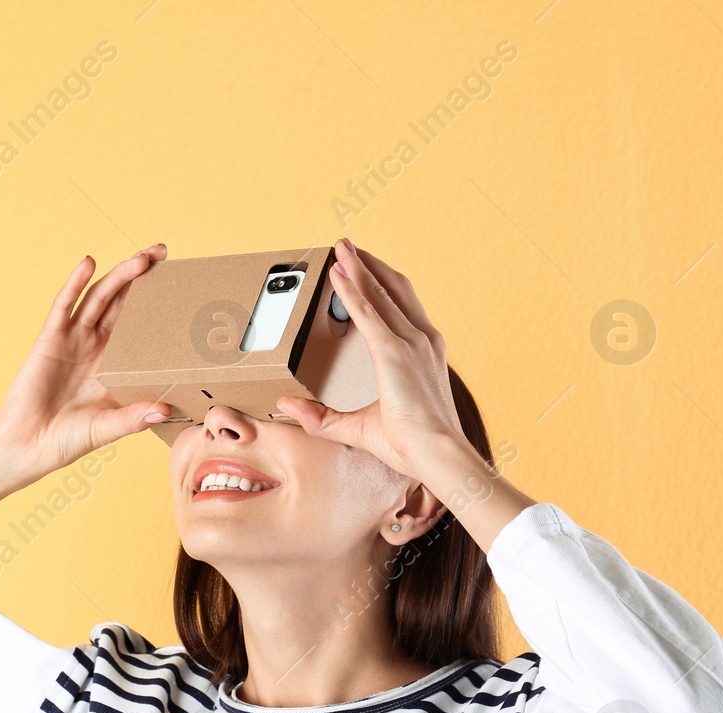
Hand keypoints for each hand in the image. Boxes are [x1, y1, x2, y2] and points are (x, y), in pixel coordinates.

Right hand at [0, 244, 172, 476]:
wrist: (28, 445)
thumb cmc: (67, 439)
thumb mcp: (108, 429)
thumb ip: (134, 418)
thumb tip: (166, 410)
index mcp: (115, 364)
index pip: (141, 324)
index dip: (157, 302)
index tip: (181, 284)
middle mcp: (96, 345)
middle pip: (122, 301)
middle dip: (142, 276)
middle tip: (163, 253)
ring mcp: (72, 339)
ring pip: (99, 298)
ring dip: (118, 275)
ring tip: (140, 258)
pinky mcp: (50, 339)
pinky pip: (64, 306)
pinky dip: (75, 283)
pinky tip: (88, 264)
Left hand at [274, 239, 464, 481]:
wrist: (436, 454)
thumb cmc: (409, 445)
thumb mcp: (357, 428)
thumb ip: (320, 417)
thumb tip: (286, 406)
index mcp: (422, 353)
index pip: (399, 307)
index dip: (379, 284)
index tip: (362, 269)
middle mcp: (420, 340)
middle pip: (392, 288)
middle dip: (368, 266)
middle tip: (347, 248)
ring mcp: (410, 342)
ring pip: (379, 292)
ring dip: (358, 267)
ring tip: (341, 248)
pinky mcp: (393, 351)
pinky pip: (366, 311)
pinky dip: (350, 288)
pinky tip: (336, 273)